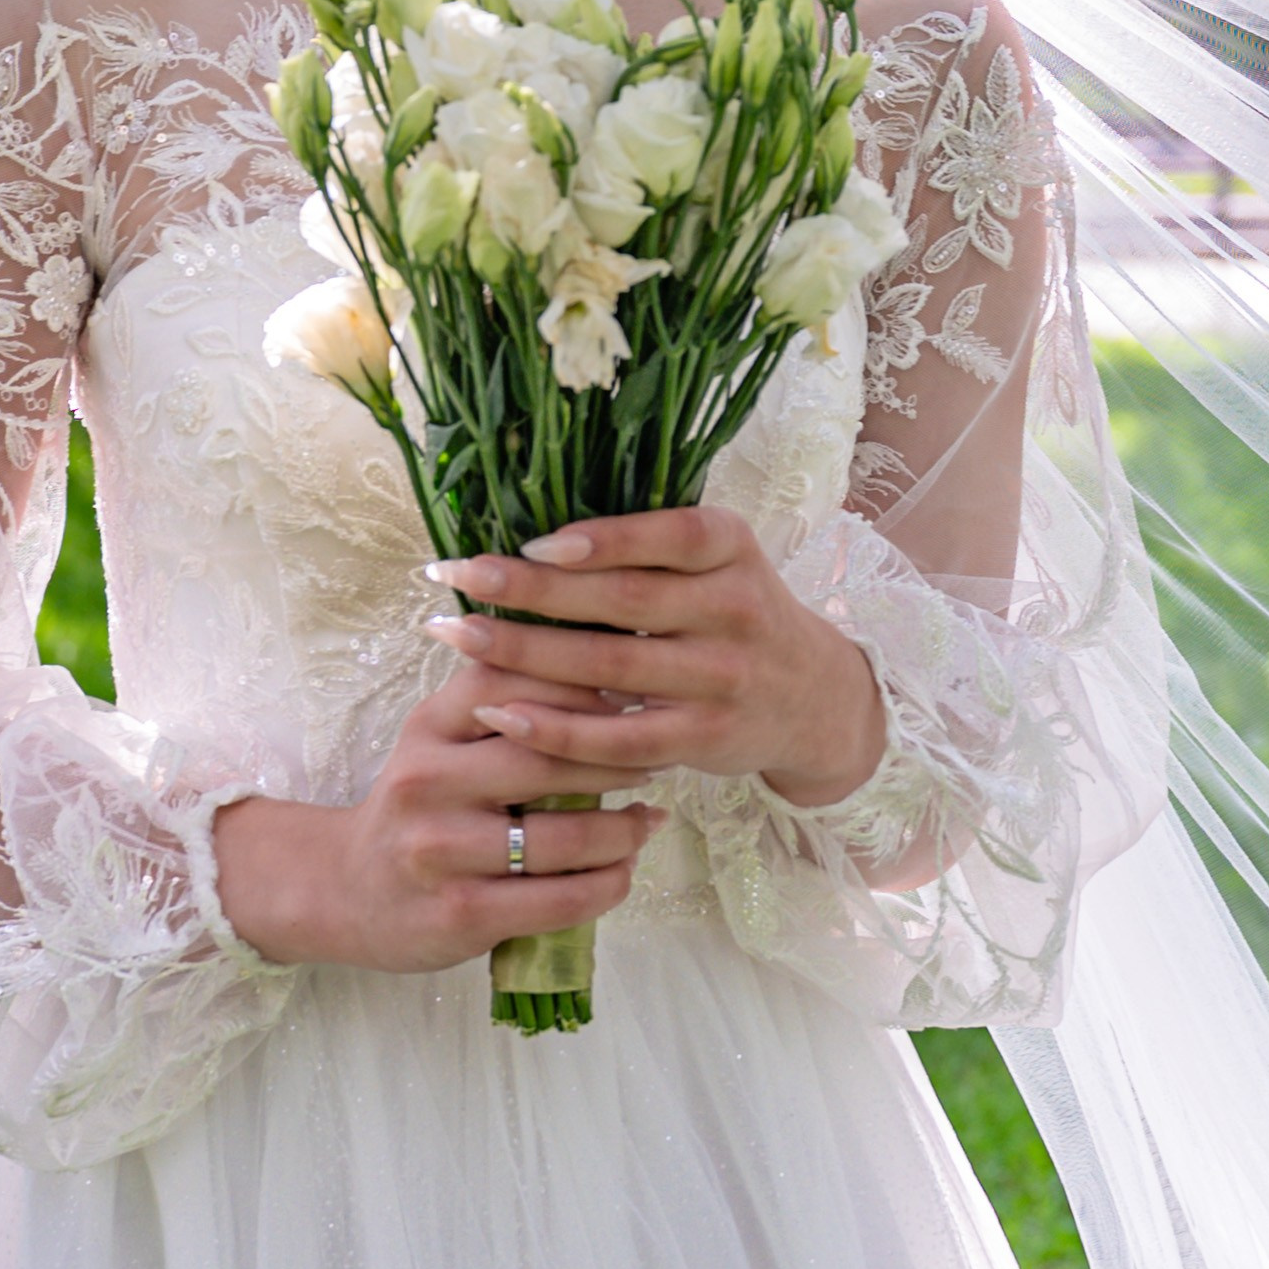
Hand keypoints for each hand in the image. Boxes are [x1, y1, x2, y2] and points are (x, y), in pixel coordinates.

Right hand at [211, 668, 663, 971]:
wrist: (344, 892)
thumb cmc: (419, 808)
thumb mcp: (440, 740)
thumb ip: (502, 701)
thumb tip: (609, 667)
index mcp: (429, 727)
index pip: (516, 683)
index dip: (587, 685)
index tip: (635, 692)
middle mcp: (427, 782)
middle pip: (549, 756)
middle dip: (621, 757)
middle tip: (661, 757)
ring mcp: (442, 850)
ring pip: (566, 834)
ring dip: (625, 829)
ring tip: (648, 820)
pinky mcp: (463, 913)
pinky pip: (561, 897)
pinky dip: (609, 883)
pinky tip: (623, 870)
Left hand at [422, 508, 887, 811]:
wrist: (814, 699)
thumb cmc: (738, 616)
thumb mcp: (721, 562)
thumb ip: (649, 545)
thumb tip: (529, 529)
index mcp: (734, 549)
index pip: (670, 534)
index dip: (602, 539)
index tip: (530, 542)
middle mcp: (735, 610)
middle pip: (622, 599)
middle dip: (528, 588)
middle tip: (454, 574)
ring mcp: (722, 679)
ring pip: (610, 665)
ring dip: (521, 652)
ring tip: (453, 635)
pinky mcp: (704, 739)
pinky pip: (618, 737)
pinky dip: (554, 727)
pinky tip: (499, 712)